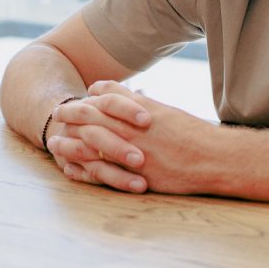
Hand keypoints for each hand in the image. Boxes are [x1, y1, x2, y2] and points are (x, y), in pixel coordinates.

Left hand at [46, 81, 231, 195]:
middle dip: (71, 116)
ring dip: (70, 144)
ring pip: (92, 146)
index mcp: (140, 112)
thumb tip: (118, 91)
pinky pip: (104, 174)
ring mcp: (133, 154)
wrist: (214, 159)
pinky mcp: (137, 176)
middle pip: (92, 120)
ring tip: (54, 144)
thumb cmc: (192, 133)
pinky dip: (85, 171)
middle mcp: (134, 130)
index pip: (104, 100)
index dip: (86, 100)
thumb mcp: (164, 111)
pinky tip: (72, 170)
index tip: (73, 101)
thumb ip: (137, 102)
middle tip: (57, 114)